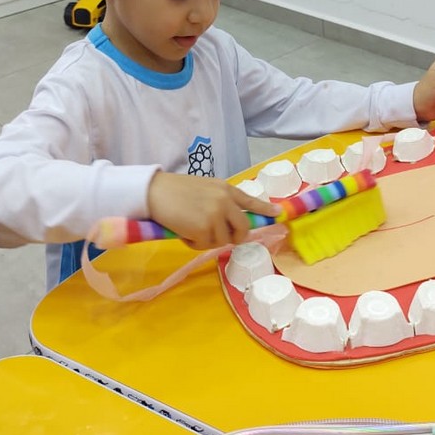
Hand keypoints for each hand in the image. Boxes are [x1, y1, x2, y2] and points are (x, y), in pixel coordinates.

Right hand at [146, 172, 278, 248]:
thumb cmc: (175, 190)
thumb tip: (230, 221)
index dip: (265, 210)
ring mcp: (216, 215)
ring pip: (223, 240)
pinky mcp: (204, 229)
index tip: (278, 214)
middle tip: (217, 236)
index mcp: (225, 189)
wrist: (155, 191)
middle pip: (242, 228)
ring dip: (208, 240)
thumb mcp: (205, 189)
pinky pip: (205, 246)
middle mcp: (225, 201)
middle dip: (234, 238)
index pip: (250, 200)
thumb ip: (220, 201)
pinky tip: (184, 232)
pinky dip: (194, 244)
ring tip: (191, 228)